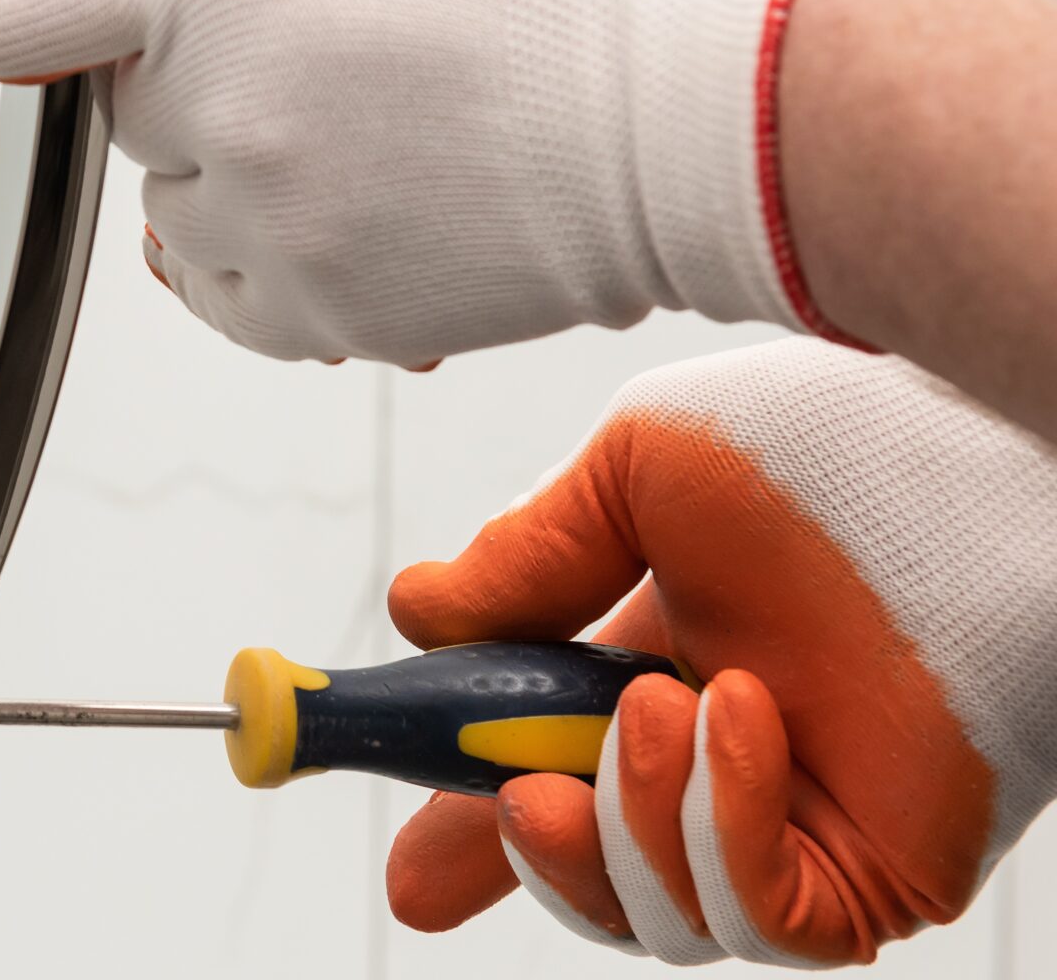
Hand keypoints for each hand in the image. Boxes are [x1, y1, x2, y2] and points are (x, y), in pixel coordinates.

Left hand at [0, 0, 888, 366]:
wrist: (726, 104)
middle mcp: (209, 120)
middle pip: (112, 102)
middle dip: (178, 57)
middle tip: (315, 16)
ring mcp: (266, 233)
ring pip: (175, 200)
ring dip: (233, 158)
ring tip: (374, 107)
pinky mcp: (327, 318)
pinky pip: (236, 290)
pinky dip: (273, 247)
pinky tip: (370, 189)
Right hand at [384, 340, 1056, 965]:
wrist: (969, 463)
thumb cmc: (829, 447)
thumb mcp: (637, 480)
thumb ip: (527, 560)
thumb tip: (416, 614)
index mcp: (666, 676)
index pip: (552, 778)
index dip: (468, 822)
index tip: (397, 838)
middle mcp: (729, 769)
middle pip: (595, 877)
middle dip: (523, 862)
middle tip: (498, 804)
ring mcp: (801, 829)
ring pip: (662, 915)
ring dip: (623, 819)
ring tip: (653, 701)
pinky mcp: (874, 874)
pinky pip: (762, 921)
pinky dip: (718, 831)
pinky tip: (730, 717)